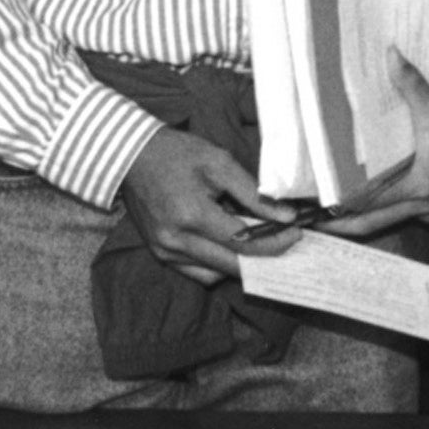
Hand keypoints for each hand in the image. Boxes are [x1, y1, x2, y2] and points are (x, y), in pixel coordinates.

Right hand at [118, 127, 301, 284]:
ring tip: (261, 242)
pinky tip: (232, 246)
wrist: (132, 157)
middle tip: (286, 242)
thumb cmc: (178, 154)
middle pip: (232, 265)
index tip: (296, 232)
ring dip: (242, 263)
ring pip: (216, 273)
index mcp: (192, 215)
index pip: (243, 243)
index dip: (274, 242)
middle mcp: (176, 241)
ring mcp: (165, 252)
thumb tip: (286, 216)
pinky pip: (198, 272)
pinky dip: (219, 264)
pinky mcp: (160, 255)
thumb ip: (254, 194)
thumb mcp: (220, 163)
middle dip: (264, 258)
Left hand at [311, 55, 428, 237]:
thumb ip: (409, 80)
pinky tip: (368, 206)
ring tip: (336, 216)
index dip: (343, 210)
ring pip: (392, 221)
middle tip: (316, 225)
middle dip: (346, 226)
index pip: (373, 204)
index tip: (319, 214)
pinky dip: (387, 212)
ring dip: (366, 220)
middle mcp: (427, 203)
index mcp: (421, 184)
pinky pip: (407, 215)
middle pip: (376, 223)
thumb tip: (389, 53)